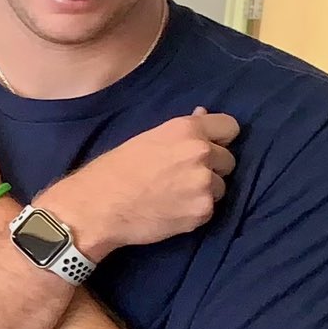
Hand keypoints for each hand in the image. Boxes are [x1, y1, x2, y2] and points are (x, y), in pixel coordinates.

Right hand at [38, 109, 238, 258]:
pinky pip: (209, 210)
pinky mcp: (202, 211)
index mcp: (187, 129)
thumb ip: (181, 131)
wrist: (97, 208)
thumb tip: (203, 115)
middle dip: (211, 169)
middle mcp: (201, 152)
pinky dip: (194, 213)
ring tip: (174, 198)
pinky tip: (170, 212)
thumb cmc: (114, 172)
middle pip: (228, 161)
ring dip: (203, 193)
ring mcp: (204, 183)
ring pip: (220, 187)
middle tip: (182, 178)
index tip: (210, 148)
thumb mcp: (147, 139)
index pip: (230, 127)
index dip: (220, 139)